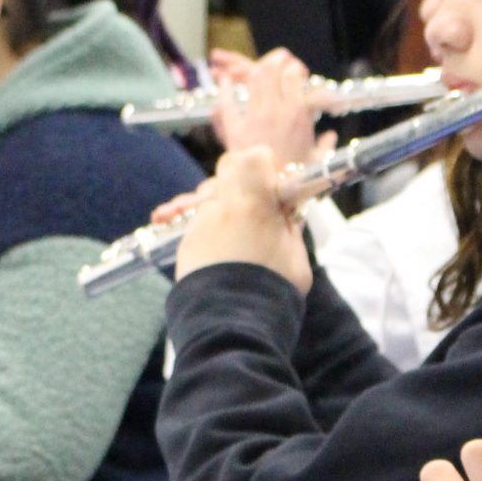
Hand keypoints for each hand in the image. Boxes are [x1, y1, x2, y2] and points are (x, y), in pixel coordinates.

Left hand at [164, 147, 312, 293]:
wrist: (231, 324)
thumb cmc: (270, 291)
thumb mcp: (296, 256)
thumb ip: (289, 227)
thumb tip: (285, 214)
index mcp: (254, 202)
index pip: (255, 156)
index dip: (267, 167)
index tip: (276, 189)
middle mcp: (221, 206)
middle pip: (227, 170)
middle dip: (243, 183)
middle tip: (259, 209)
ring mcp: (199, 224)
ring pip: (211, 198)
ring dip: (227, 209)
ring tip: (242, 239)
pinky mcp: (185, 244)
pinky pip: (199, 225)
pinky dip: (213, 232)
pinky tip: (225, 255)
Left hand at [211, 47, 330, 169]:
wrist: (270, 196)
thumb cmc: (297, 181)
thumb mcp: (317, 162)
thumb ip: (325, 146)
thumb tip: (330, 137)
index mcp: (298, 115)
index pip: (294, 76)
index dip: (295, 69)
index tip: (297, 71)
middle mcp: (275, 110)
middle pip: (272, 70)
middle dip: (276, 60)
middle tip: (279, 59)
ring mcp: (253, 117)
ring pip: (252, 79)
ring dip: (255, 69)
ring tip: (258, 67)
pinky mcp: (235, 129)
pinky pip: (227, 102)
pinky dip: (224, 89)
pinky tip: (224, 80)